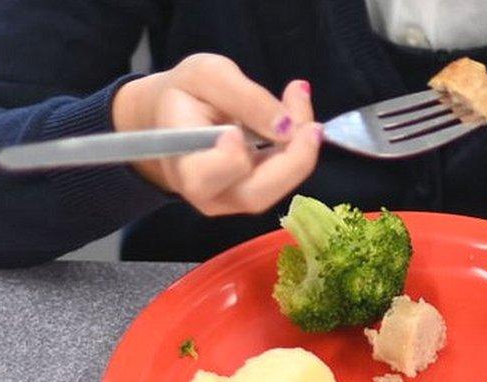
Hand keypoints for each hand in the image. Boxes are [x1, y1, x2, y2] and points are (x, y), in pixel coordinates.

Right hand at [112, 53, 320, 214]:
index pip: (203, 177)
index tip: (237, 131)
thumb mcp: (208, 75)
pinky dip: (298, 150)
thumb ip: (245, 98)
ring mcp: (231, 200)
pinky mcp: (253, 195)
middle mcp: (206, 193)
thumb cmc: (185, 93)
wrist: (175, 115)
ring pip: (275, 190)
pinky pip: (283, 180)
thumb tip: (286, 127)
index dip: (228, 160)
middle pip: (253, 195)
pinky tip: (299, 119)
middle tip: (311, 124)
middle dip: (291, 160)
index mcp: (181, 162)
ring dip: (301, 152)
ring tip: (299, 103)